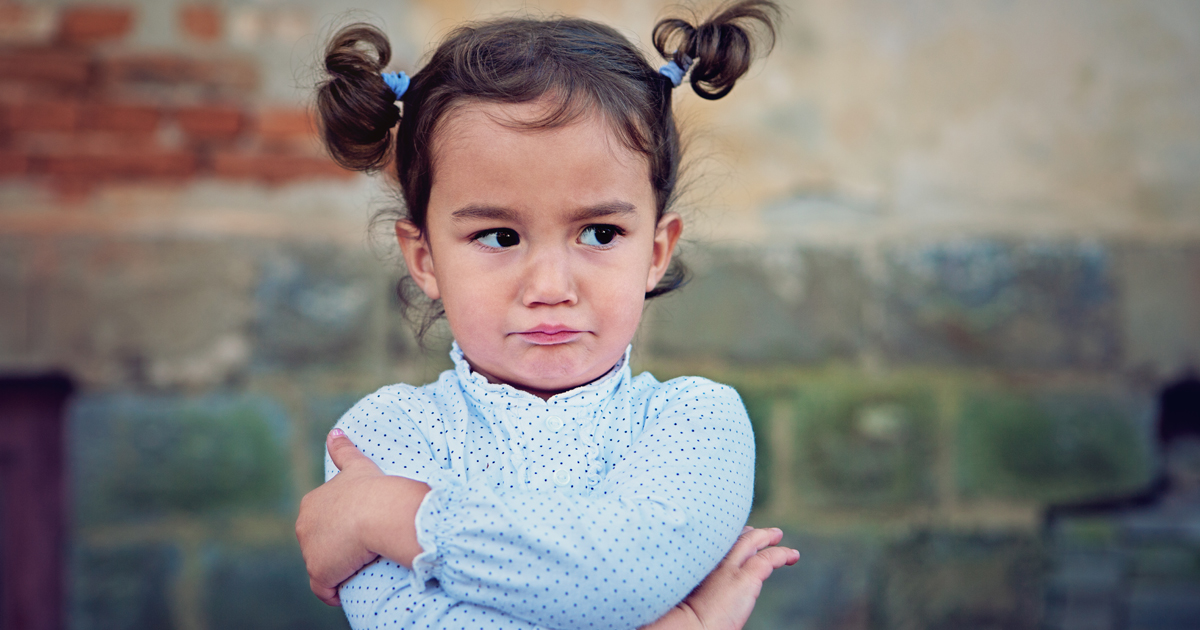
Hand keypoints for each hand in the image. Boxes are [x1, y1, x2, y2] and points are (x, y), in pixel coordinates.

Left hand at [295, 429, 429, 605]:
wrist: (378, 510)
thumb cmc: (373, 488)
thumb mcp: (356, 465)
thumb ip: (343, 449)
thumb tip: (335, 431)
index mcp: (311, 503)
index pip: (322, 520)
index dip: (339, 526)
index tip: (359, 529)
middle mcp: (304, 526)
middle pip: (320, 543)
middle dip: (336, 548)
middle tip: (363, 548)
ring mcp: (310, 550)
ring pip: (324, 565)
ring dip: (339, 567)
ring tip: (362, 564)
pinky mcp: (320, 572)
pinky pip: (325, 589)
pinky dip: (334, 590)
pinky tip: (347, 588)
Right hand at [643, 527, 798, 629]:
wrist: (684, 627)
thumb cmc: (679, 618)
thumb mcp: (681, 594)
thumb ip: (693, 584)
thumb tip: (696, 590)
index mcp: (694, 561)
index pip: (714, 542)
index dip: (726, 537)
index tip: (735, 535)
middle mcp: (710, 557)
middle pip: (731, 536)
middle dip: (745, 532)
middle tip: (757, 531)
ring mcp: (728, 566)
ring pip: (752, 542)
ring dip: (767, 537)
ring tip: (778, 537)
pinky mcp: (745, 578)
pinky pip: (769, 559)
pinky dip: (782, 555)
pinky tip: (791, 556)